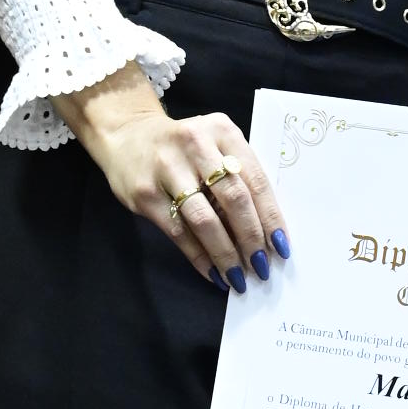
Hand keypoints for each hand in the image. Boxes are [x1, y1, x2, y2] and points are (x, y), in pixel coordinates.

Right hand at [58, 63, 287, 289]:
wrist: (127, 134)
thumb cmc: (184, 147)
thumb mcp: (215, 145)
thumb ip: (238, 175)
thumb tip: (264, 232)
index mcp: (223, 131)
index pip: (255, 180)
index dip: (271, 217)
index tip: (281, 248)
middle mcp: (195, 144)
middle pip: (233, 199)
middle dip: (251, 238)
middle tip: (261, 267)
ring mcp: (166, 168)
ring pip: (205, 219)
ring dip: (225, 253)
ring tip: (238, 277)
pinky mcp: (145, 193)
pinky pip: (178, 232)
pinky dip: (198, 256)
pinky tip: (212, 272)